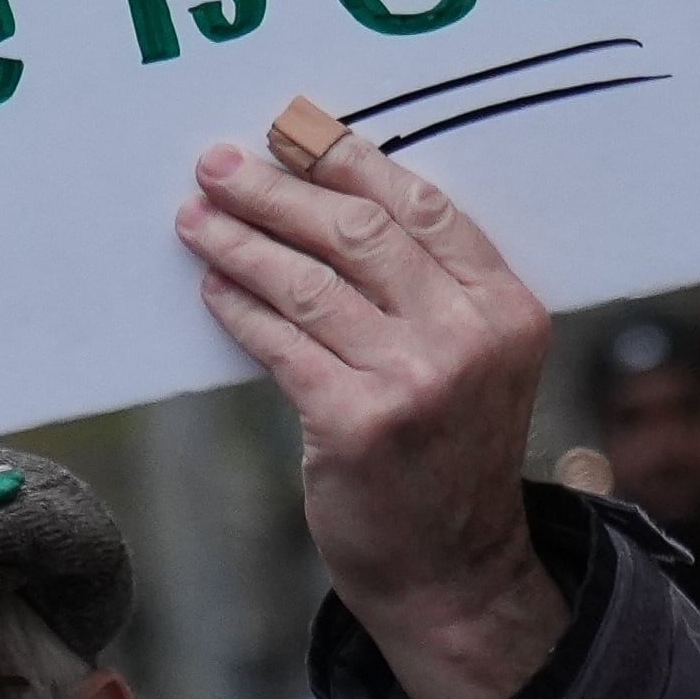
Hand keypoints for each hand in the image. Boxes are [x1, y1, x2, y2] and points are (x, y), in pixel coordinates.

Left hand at [175, 130, 566, 698]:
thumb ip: (426, 286)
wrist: (452, 569)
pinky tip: (212, 286)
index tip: (289, 128)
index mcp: (506, 306)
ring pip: (308, 282)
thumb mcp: (474, 358)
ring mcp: (415, 381)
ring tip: (193, 218)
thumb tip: (323, 193)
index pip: (420, 205)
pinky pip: (282, 343)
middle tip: (217, 164)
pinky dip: (240, 308)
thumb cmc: (447, 450)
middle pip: (358, 231)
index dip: (348, 158)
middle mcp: (468, 337)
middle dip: (277, 189)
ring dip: (240, 242)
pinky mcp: (357, 423)